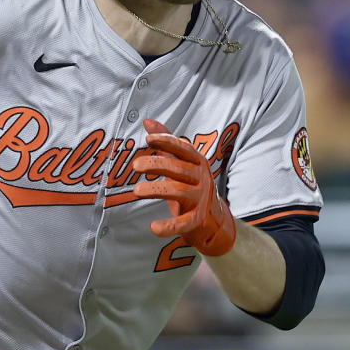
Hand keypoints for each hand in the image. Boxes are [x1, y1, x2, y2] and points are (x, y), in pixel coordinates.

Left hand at [132, 118, 236, 255]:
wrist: (214, 222)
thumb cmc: (192, 188)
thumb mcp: (181, 164)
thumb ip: (166, 143)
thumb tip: (148, 121)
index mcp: (197, 162)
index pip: (183, 148)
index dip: (167, 142)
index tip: (149, 139)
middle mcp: (202, 178)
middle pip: (178, 168)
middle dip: (156, 165)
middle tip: (135, 166)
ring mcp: (201, 199)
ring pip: (178, 192)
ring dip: (156, 190)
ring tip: (136, 191)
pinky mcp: (198, 220)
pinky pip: (183, 223)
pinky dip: (168, 225)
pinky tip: (154, 227)